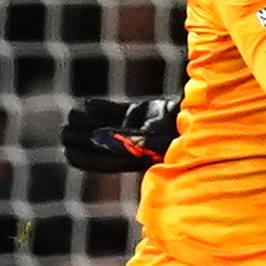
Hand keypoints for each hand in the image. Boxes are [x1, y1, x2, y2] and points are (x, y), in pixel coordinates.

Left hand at [60, 96, 176, 173]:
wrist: (201, 119)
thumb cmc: (177, 136)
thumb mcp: (149, 141)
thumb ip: (122, 139)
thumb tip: (93, 138)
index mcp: (131, 159)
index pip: (100, 162)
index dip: (82, 157)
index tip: (66, 149)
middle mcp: (130, 145)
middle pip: (99, 142)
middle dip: (81, 136)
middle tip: (64, 128)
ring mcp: (134, 128)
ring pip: (104, 124)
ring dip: (87, 120)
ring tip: (72, 113)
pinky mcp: (140, 112)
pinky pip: (117, 110)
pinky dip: (101, 107)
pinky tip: (87, 104)